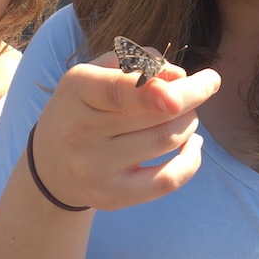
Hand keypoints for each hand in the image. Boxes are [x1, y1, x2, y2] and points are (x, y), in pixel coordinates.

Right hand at [32, 51, 220, 210]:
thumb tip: (179, 76)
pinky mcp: (112, 196)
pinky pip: (166, 181)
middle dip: (193, 95)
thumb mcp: (95, 72)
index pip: (117, 90)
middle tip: (208, 82)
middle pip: (155, 115)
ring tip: (188, 112)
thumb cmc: (83, 106)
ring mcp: (96, 168)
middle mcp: (81, 132)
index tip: (184, 79)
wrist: (50, 165)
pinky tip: (192, 143)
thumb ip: (136, 62)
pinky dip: (191, 160)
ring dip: (190, 120)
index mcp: (76, 90)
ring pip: (166, 141)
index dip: (152, 89)